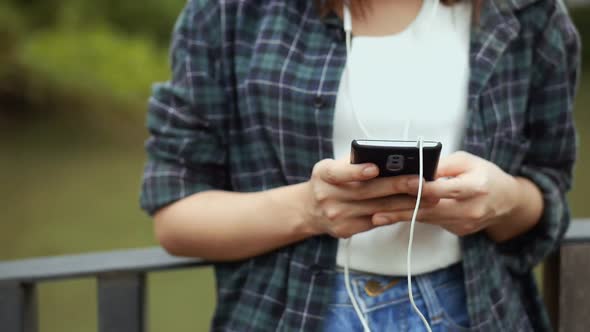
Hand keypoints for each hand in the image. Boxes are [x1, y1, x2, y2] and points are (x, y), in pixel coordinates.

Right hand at [302, 158, 438, 238]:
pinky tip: (414, 208)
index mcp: (323, 175)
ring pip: (376, 209)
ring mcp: (336, 216)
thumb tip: (391, 157)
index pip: (338, 173)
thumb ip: (355, 161)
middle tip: (419, 181)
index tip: (375, 168)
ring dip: (404, 203)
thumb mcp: (334, 166)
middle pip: (365, 192)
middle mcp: (327, 197)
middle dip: (395, 186)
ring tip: (427, 196)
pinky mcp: (346, 230)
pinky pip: (376, 221)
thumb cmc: (331, 181)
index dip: (356, 171)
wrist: (310, 210)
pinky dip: (396, 214)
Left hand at [371, 151, 520, 236]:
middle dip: (402, 209)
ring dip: (401, 216)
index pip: (446, 189)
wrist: (507, 202)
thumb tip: (416, 166)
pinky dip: (413, 218)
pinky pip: (432, 223)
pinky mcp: (458, 231)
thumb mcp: (467, 161)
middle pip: (432, 210)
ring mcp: (465, 224)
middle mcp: (471, 208)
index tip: (403, 185)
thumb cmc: (484, 175)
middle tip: (377, 211)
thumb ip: (442, 164)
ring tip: (377, 215)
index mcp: (476, 186)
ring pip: (428, 219)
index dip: (423, 188)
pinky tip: (393, 216)